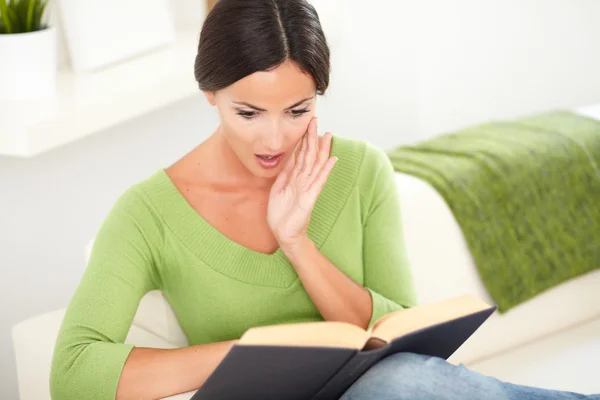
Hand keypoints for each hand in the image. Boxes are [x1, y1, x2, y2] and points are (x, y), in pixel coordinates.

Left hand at [267, 117, 337, 252]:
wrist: (284, 233)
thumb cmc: (281, 214)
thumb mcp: (277, 189)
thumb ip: (284, 174)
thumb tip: (288, 158)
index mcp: (295, 178)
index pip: (301, 155)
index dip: (303, 141)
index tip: (306, 126)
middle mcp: (304, 180)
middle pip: (310, 155)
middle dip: (312, 138)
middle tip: (315, 121)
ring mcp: (308, 188)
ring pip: (316, 164)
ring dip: (322, 149)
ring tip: (328, 135)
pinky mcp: (310, 197)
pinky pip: (319, 181)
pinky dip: (326, 170)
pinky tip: (333, 159)